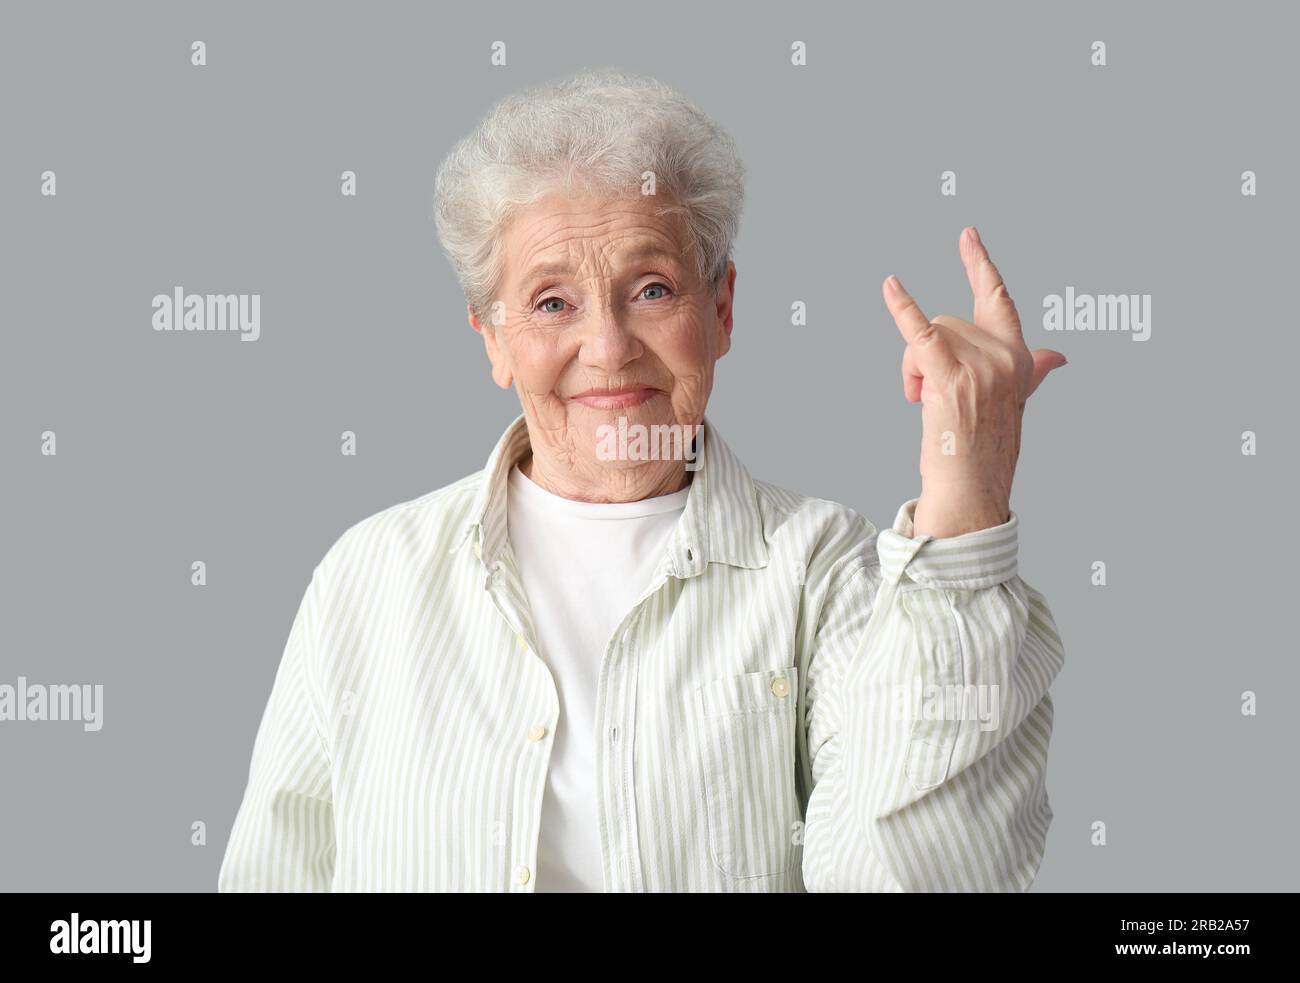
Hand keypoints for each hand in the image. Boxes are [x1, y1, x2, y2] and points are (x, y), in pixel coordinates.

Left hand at [882, 226, 1065, 538]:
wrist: (973, 491)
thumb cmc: (985, 451)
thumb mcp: (1011, 402)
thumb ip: (1031, 371)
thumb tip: (1057, 355)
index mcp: (1019, 357)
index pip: (998, 300)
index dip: (981, 265)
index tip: (968, 234)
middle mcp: (1005, 357)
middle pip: (947, 322)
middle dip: (925, 355)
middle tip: (926, 397)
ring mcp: (981, 366)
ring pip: (928, 335)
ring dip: (913, 368)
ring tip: (923, 403)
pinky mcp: (952, 378)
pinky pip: (921, 333)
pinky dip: (902, 310)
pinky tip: (890, 285)